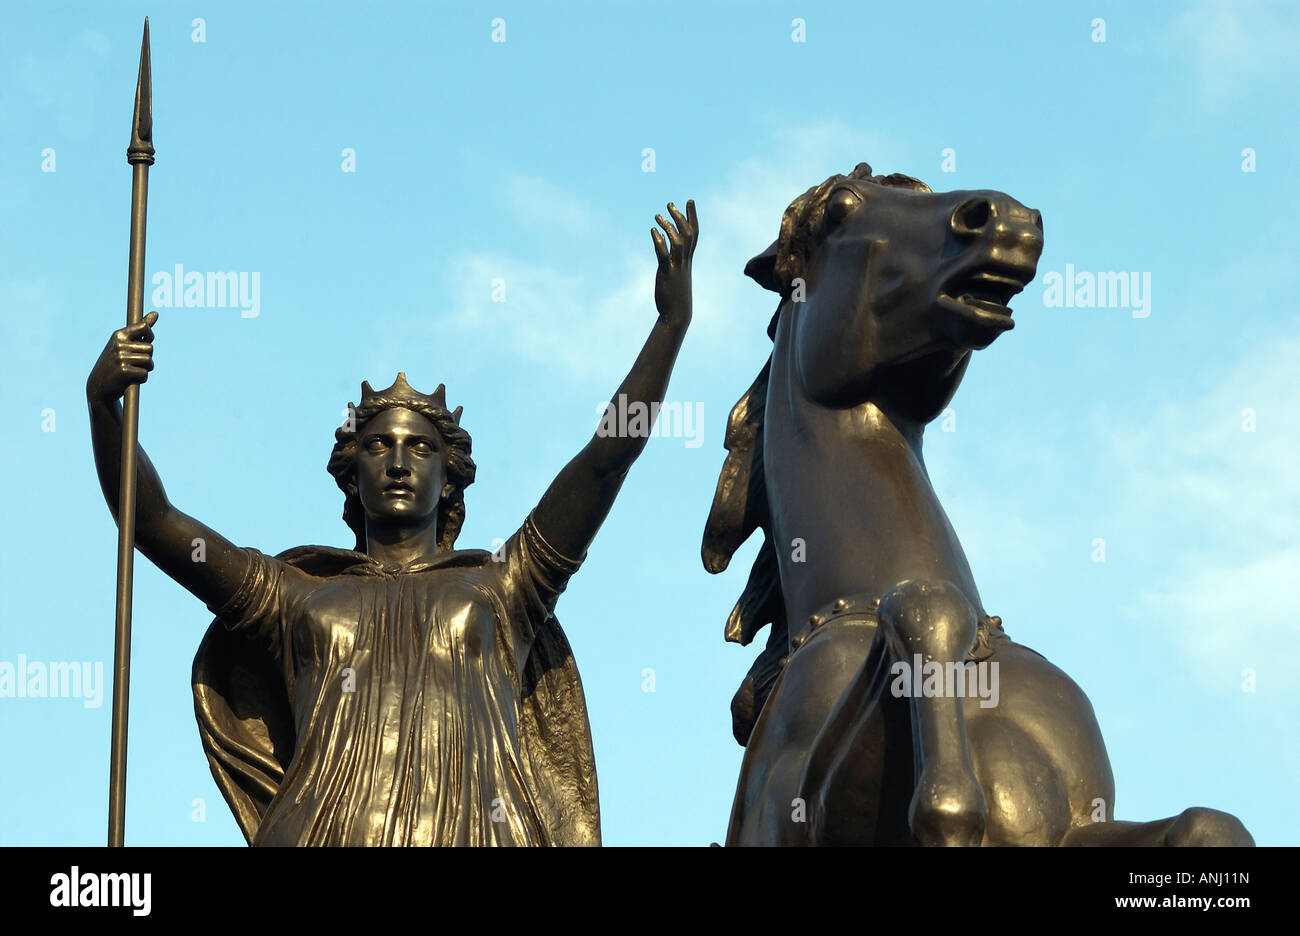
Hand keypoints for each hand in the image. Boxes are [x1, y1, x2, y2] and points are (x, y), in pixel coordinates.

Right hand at [87, 311, 157, 402]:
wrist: (99, 385)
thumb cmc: (116, 362)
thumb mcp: (124, 343)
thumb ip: (140, 329)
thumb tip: (156, 313)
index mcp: (119, 335)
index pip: (144, 327)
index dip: (149, 336)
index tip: (144, 343)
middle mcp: (119, 344)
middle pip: (150, 348)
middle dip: (148, 357)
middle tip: (135, 363)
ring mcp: (120, 358)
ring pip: (149, 361)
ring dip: (146, 369)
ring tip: (134, 371)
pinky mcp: (124, 371)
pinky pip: (145, 374)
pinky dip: (142, 379)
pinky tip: (130, 380)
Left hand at [652, 199, 697, 328]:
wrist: (677, 315)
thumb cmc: (676, 298)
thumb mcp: (677, 277)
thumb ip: (675, 264)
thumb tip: (669, 258)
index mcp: (688, 260)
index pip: (694, 234)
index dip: (692, 216)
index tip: (689, 201)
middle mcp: (685, 260)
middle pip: (688, 233)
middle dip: (681, 216)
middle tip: (670, 204)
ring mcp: (677, 266)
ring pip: (678, 241)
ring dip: (669, 226)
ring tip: (657, 216)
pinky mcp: (667, 272)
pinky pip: (664, 253)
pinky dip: (659, 241)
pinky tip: (653, 231)